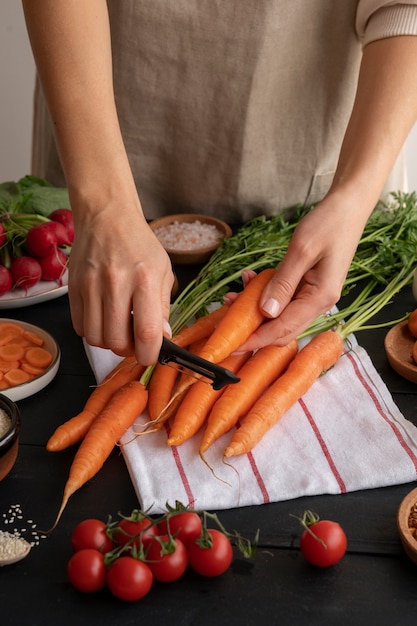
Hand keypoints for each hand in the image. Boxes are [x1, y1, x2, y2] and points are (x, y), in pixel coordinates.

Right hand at [68, 198, 173, 365]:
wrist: (107, 218)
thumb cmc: (139, 245)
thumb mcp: (163, 271)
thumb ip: (163, 308)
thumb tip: (162, 339)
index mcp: (144, 279)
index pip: (146, 331)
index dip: (149, 354)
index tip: (150, 356)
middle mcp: (116, 282)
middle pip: (116, 341)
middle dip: (127, 350)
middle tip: (133, 342)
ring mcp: (90, 285)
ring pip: (96, 338)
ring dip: (108, 343)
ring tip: (118, 330)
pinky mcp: (73, 287)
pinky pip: (79, 327)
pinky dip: (92, 331)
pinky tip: (103, 319)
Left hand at [227, 194, 369, 351]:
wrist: (348, 208)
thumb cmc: (329, 224)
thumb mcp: (301, 251)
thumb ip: (283, 283)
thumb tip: (266, 312)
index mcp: (320, 297)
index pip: (283, 329)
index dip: (256, 339)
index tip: (232, 344)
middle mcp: (319, 303)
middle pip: (282, 329)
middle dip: (253, 329)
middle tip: (225, 324)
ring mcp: (315, 296)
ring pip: (281, 316)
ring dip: (256, 310)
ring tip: (233, 296)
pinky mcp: (309, 287)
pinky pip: (284, 300)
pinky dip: (265, 294)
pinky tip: (251, 279)